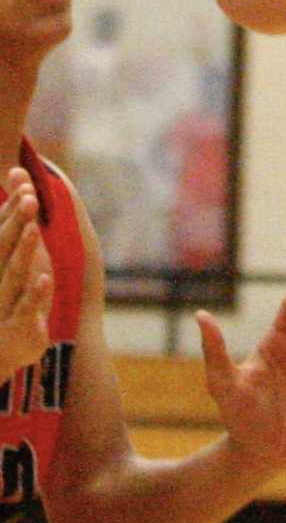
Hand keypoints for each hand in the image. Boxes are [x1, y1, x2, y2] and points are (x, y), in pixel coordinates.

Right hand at [0, 172, 51, 377]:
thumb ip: (16, 217)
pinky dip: (34, 294)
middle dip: (16, 222)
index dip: (11, 208)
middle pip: (3, 248)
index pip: (0, 231)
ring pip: (12, 275)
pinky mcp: (19, 327)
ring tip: (34, 228)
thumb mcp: (16, 254)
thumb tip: (17, 171)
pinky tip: (44, 278)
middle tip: (29, 196)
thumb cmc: (11, 294)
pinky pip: (26, 309)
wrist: (3, 351)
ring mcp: (3, 304)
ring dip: (23, 251)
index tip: (24, 183)